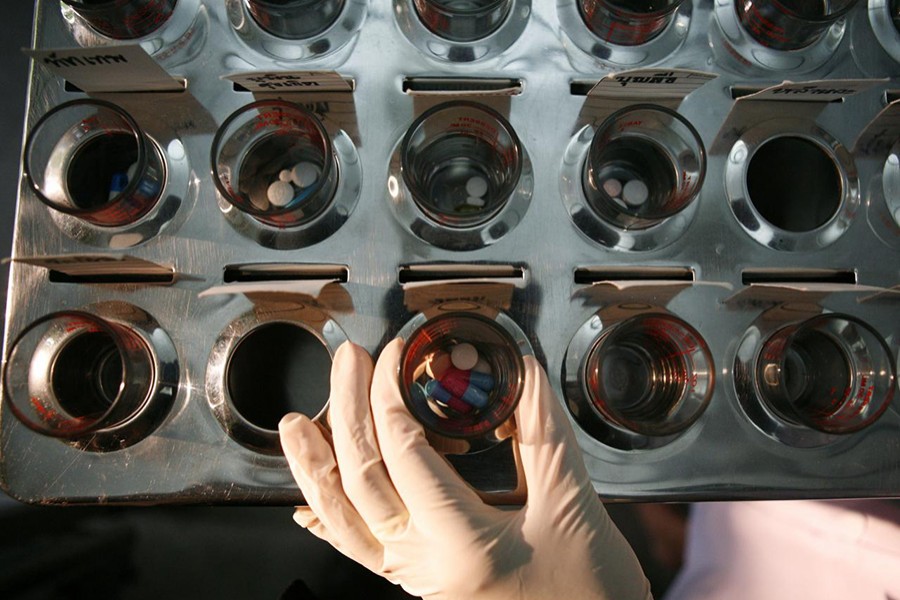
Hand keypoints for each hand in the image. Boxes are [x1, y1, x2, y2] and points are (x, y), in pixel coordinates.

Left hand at [279, 340, 650, 599]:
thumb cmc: (588, 588)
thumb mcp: (572, 505)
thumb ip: (543, 432)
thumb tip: (521, 369)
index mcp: (463, 543)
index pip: (404, 453)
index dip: (391, 394)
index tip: (396, 354)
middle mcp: (424, 564)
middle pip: (362, 477)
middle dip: (348, 410)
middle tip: (346, 360)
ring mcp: (413, 578)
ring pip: (343, 519)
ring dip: (314, 468)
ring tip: (294, 426)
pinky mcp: (416, 583)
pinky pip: (357, 552)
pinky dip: (328, 524)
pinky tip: (306, 508)